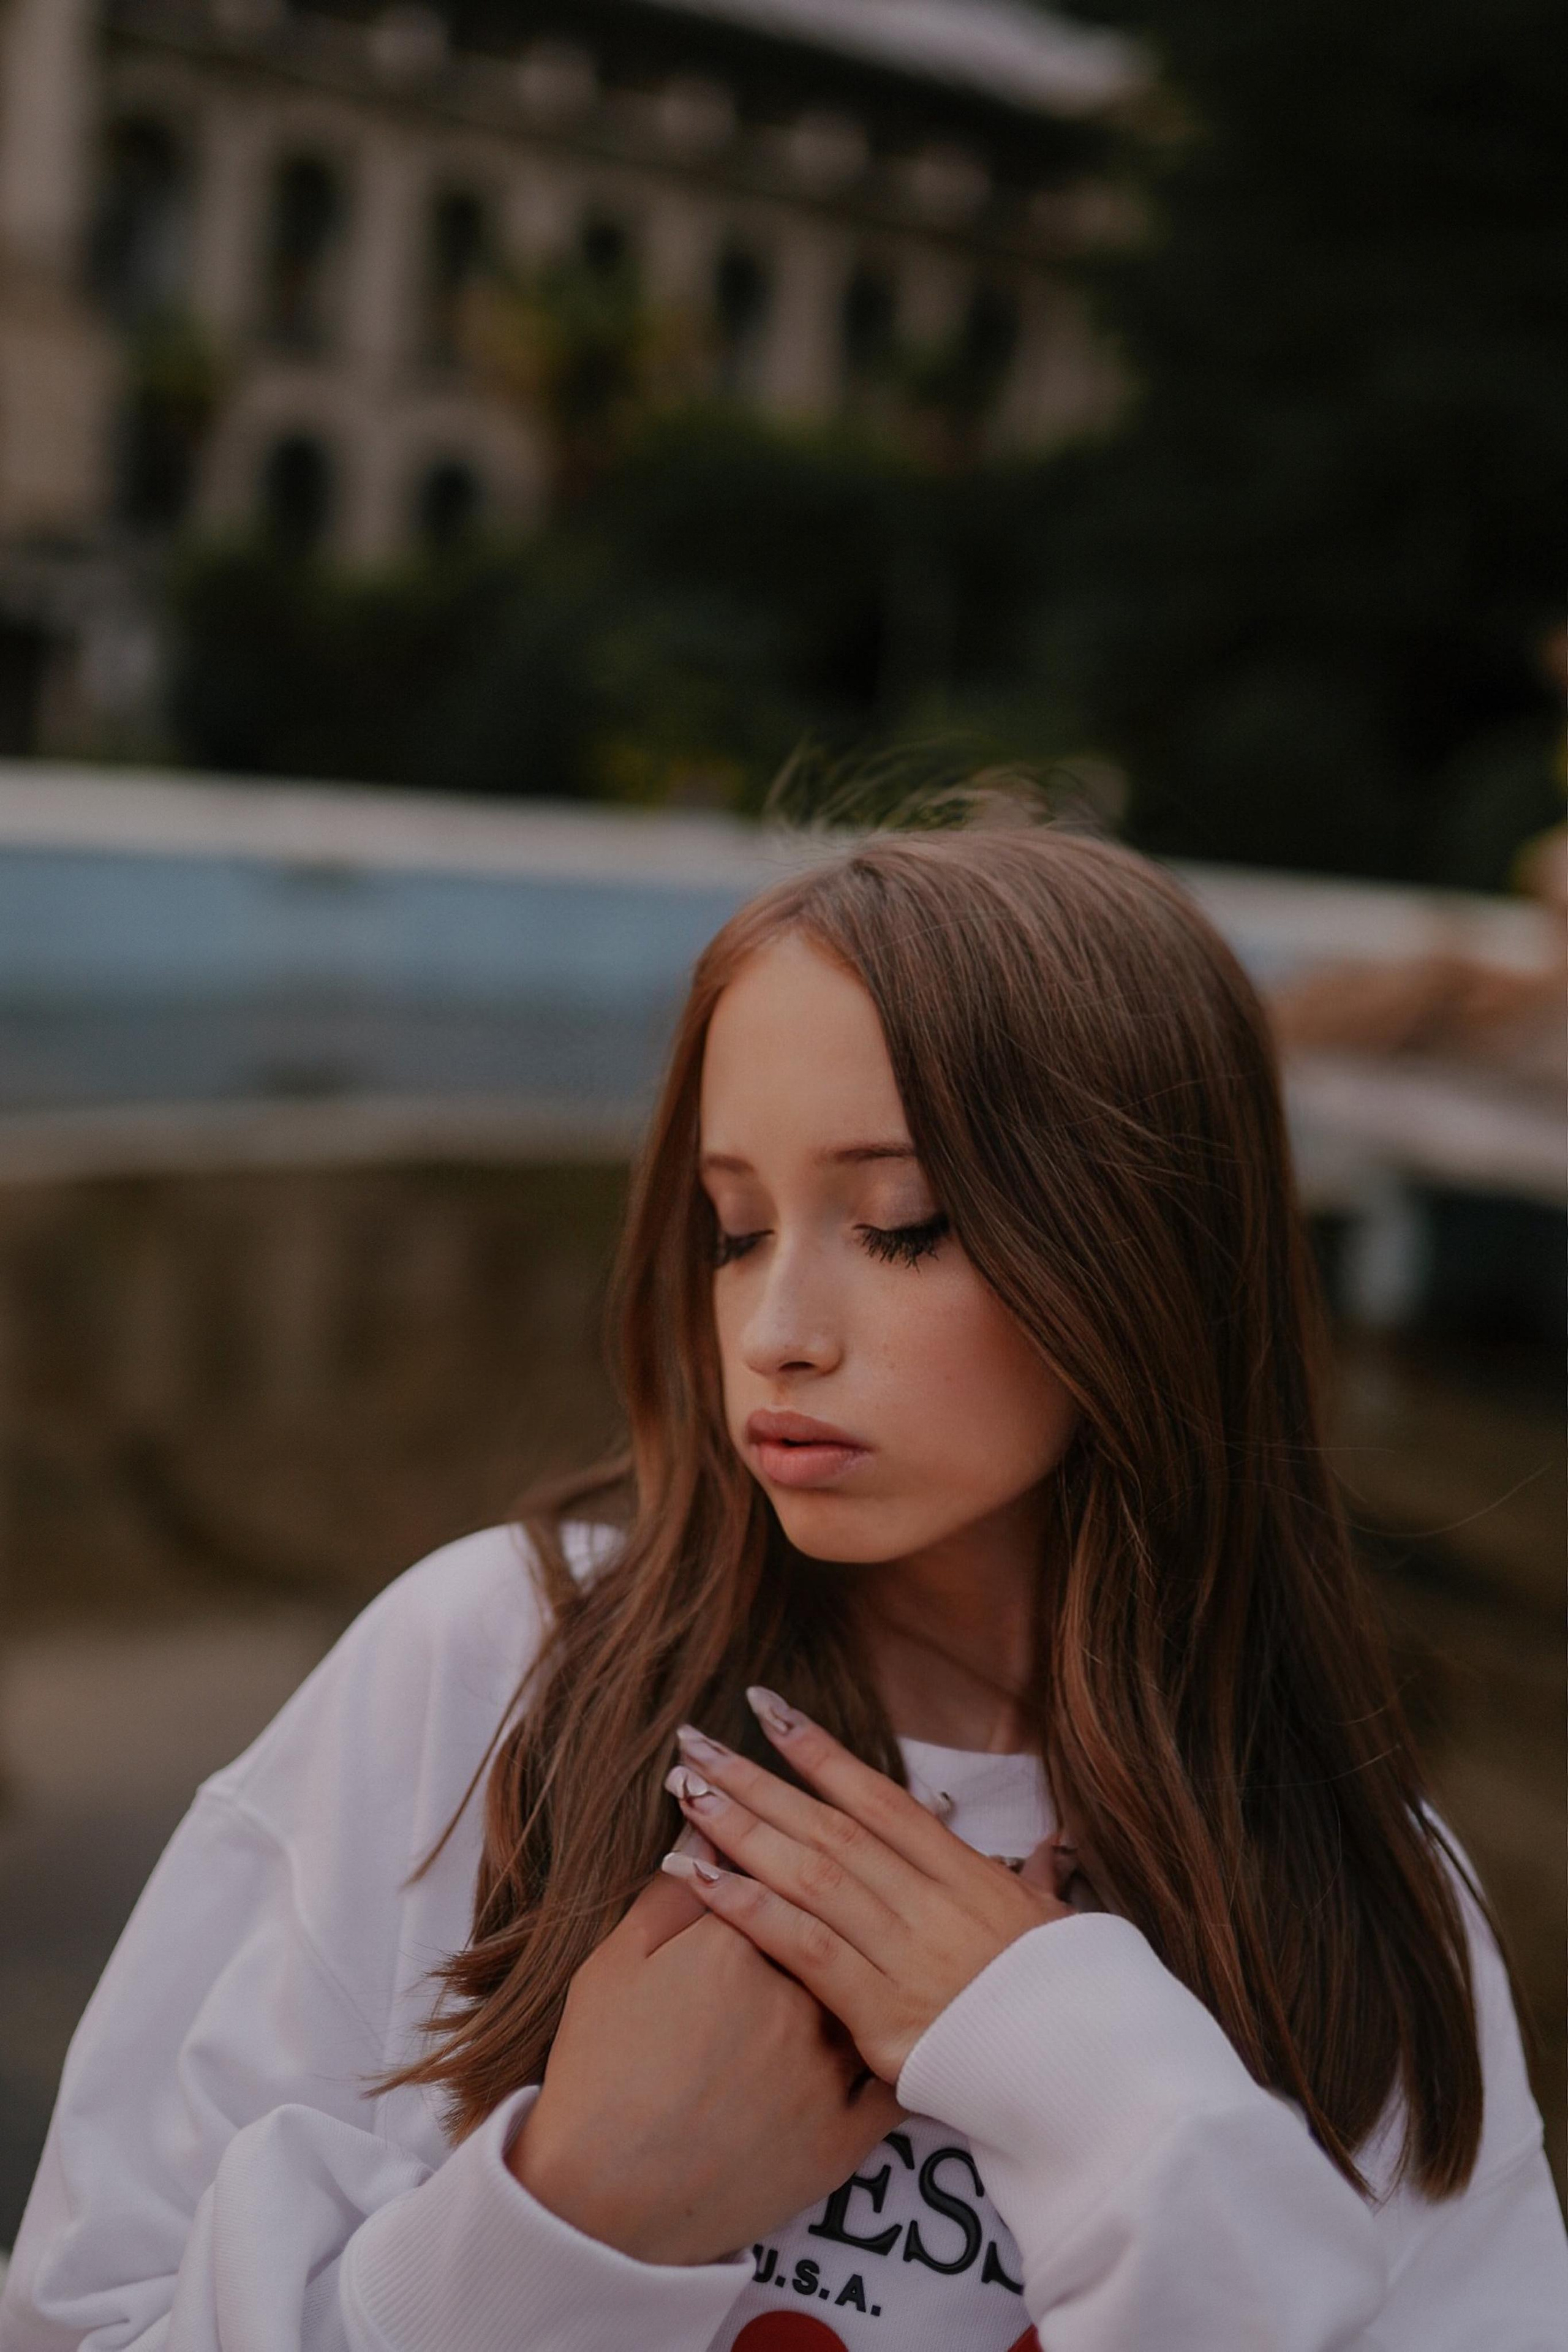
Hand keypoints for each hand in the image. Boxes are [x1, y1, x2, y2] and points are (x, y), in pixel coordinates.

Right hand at [507, 1865, 902, 2266]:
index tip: (767, 1812)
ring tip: (891, 1921)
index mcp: (736, 1944)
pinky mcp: (846, 2133)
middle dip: (827, 1880)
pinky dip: (905, 2047)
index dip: (766, 1837)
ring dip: (887, 1951)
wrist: (600, 2202)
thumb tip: (705, 1832)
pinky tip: (918, 2019)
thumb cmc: (599, 2075)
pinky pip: (893, 2081)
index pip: (769, 1870)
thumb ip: (669, 1897)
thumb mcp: (615, 1966)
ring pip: (873, 1989)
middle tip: (833, 1861)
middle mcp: (796, 1994)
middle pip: (827, 1920)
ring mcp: (827, 2066)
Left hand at [661, 1690, 1072, 2083]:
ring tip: (682, 1791)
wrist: (1089, 2080)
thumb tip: (1052, 1848)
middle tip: (693, 1742)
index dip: (820, 1751)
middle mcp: (928, 1900)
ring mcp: (902, 1950)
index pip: (878, 1798)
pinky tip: (696, 1874)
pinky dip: (745, 1906)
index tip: (767, 1709)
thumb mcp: (1057, 1929)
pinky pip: (802, 1944)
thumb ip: (1038, 1883)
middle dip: (755, 1779)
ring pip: (807, 1871)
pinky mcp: (879, 2010)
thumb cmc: (1071, 2004)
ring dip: (737, 1827)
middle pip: (827, 1825)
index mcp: (964, 1876)